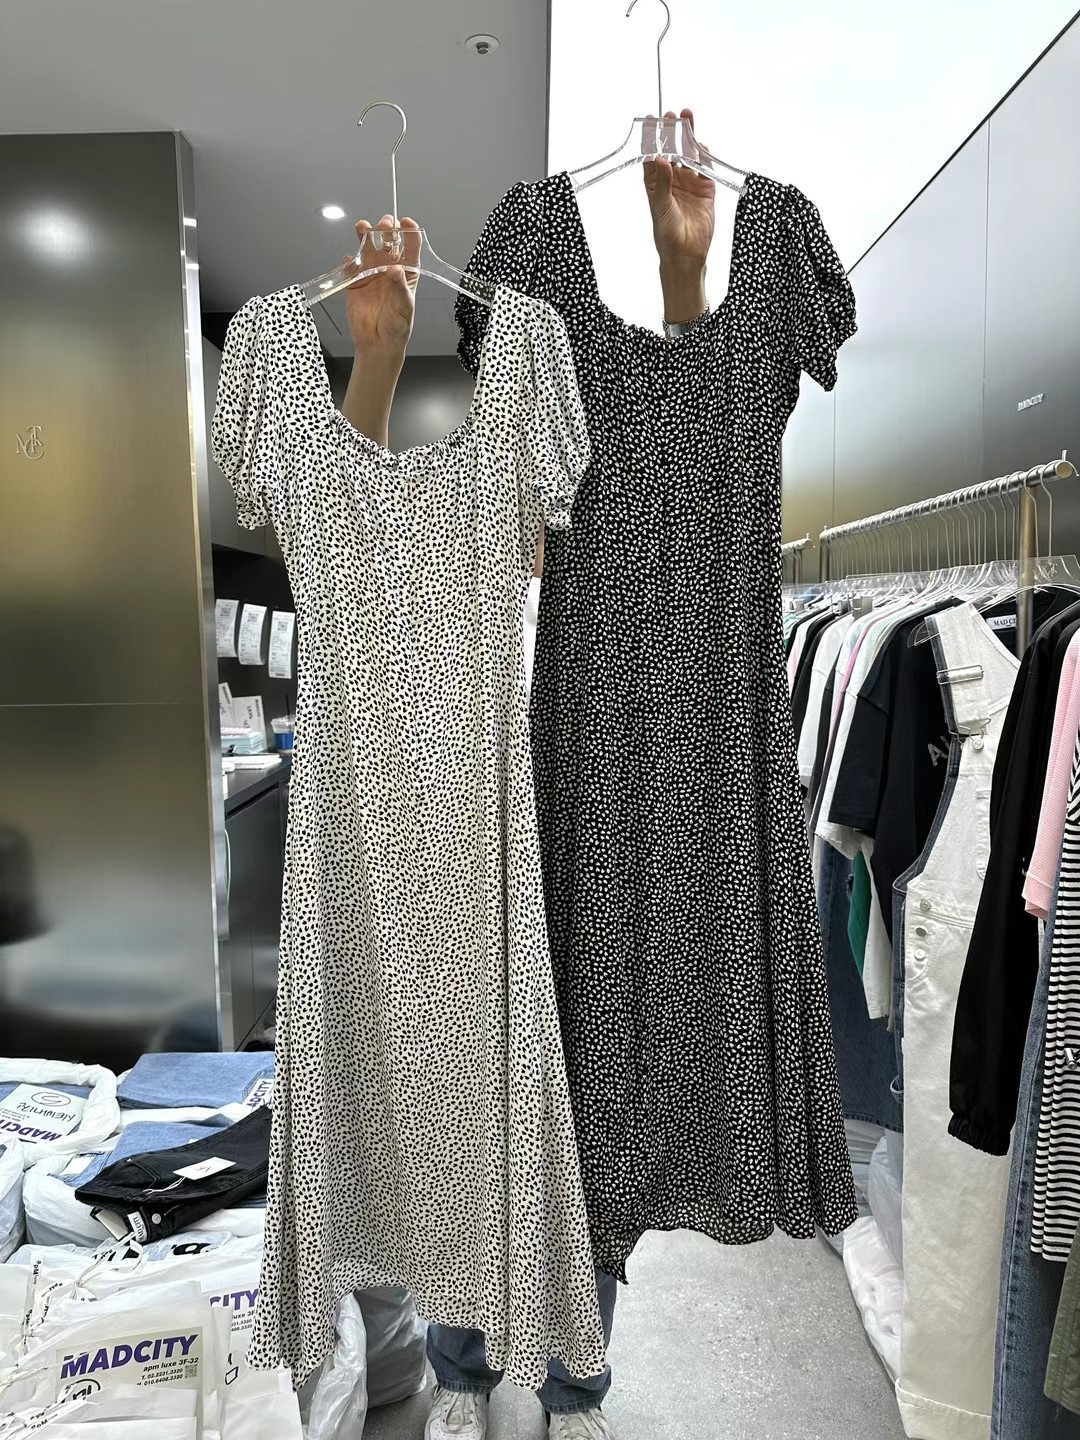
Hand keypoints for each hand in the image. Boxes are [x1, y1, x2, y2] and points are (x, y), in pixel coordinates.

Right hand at [343, 215, 418, 356]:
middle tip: (384, 224)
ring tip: (363, 228)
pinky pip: (351, 266)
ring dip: (366, 235)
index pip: (411, 246)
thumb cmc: (397, 326)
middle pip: (388, 241)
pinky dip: (349, 261)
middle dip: (386, 228)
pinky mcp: (355, 281)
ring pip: (368, 247)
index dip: (410, 232)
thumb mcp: (404, 307)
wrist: (377, 344)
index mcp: (407, 272)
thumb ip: (399, 287)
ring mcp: (372, 272)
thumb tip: (395, 269)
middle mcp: (389, 267)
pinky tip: (350, 261)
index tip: (407, 223)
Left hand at [642, 109, 713, 321]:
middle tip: (671, 116)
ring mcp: (689, 183)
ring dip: (688, 138)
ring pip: (689, 155)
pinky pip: (705, 168)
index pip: (653, 155)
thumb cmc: (666, 234)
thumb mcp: (660, 207)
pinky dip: (704, 156)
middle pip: (672, 150)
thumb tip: (659, 157)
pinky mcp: (705, 189)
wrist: (686, 254)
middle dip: (672, 133)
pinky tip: (702, 144)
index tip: (651, 120)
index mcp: (656, 184)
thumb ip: (662, 182)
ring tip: (687, 119)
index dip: (652, 138)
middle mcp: (672, 180)